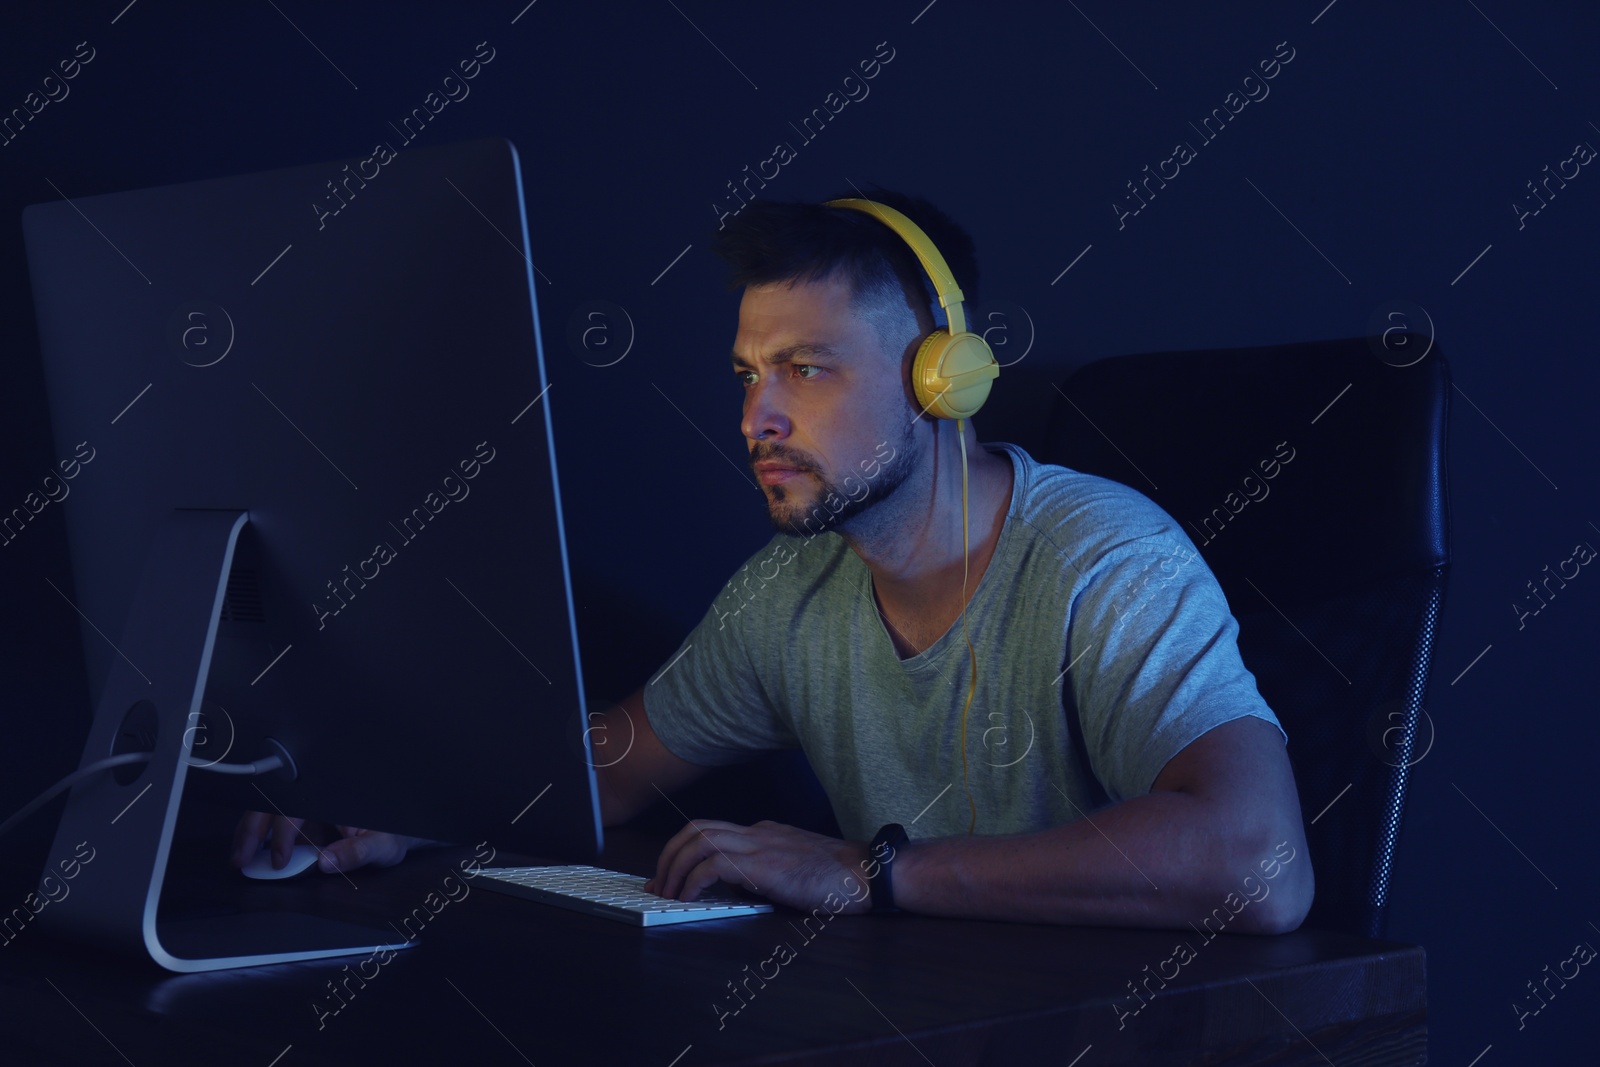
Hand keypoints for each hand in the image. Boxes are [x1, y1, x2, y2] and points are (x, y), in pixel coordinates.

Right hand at [231, 811, 415, 873]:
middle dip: (253, 830)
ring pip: (267, 810)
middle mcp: (316, 798)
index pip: (298, 809)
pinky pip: (272, 821)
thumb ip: (357, 853)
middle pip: (274, 804)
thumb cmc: (391, 835)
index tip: (280, 861)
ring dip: (248, 832)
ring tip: (238, 859)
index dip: (284, 834)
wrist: (396, 833)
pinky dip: (255, 835)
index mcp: (333, 798)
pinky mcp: (300, 819)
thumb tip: (325, 863)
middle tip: (241, 859)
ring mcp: (306, 807)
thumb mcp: (382, 846)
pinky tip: (247, 853)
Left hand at [643, 819, 874, 914]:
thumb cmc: (842, 878)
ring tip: (668, 894)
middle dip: (669, 854)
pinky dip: (693, 881)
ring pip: (698, 840)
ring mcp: (760, 845)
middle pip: (696, 828)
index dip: (684, 851)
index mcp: (765, 832)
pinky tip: (690, 899)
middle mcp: (758, 832)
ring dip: (674, 868)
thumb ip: (768, 870)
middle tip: (659, 883)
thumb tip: (741, 887)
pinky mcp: (763, 866)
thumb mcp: (797, 868)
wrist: (868, 873)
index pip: (712, 830)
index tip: (671, 875)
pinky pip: (713, 865)